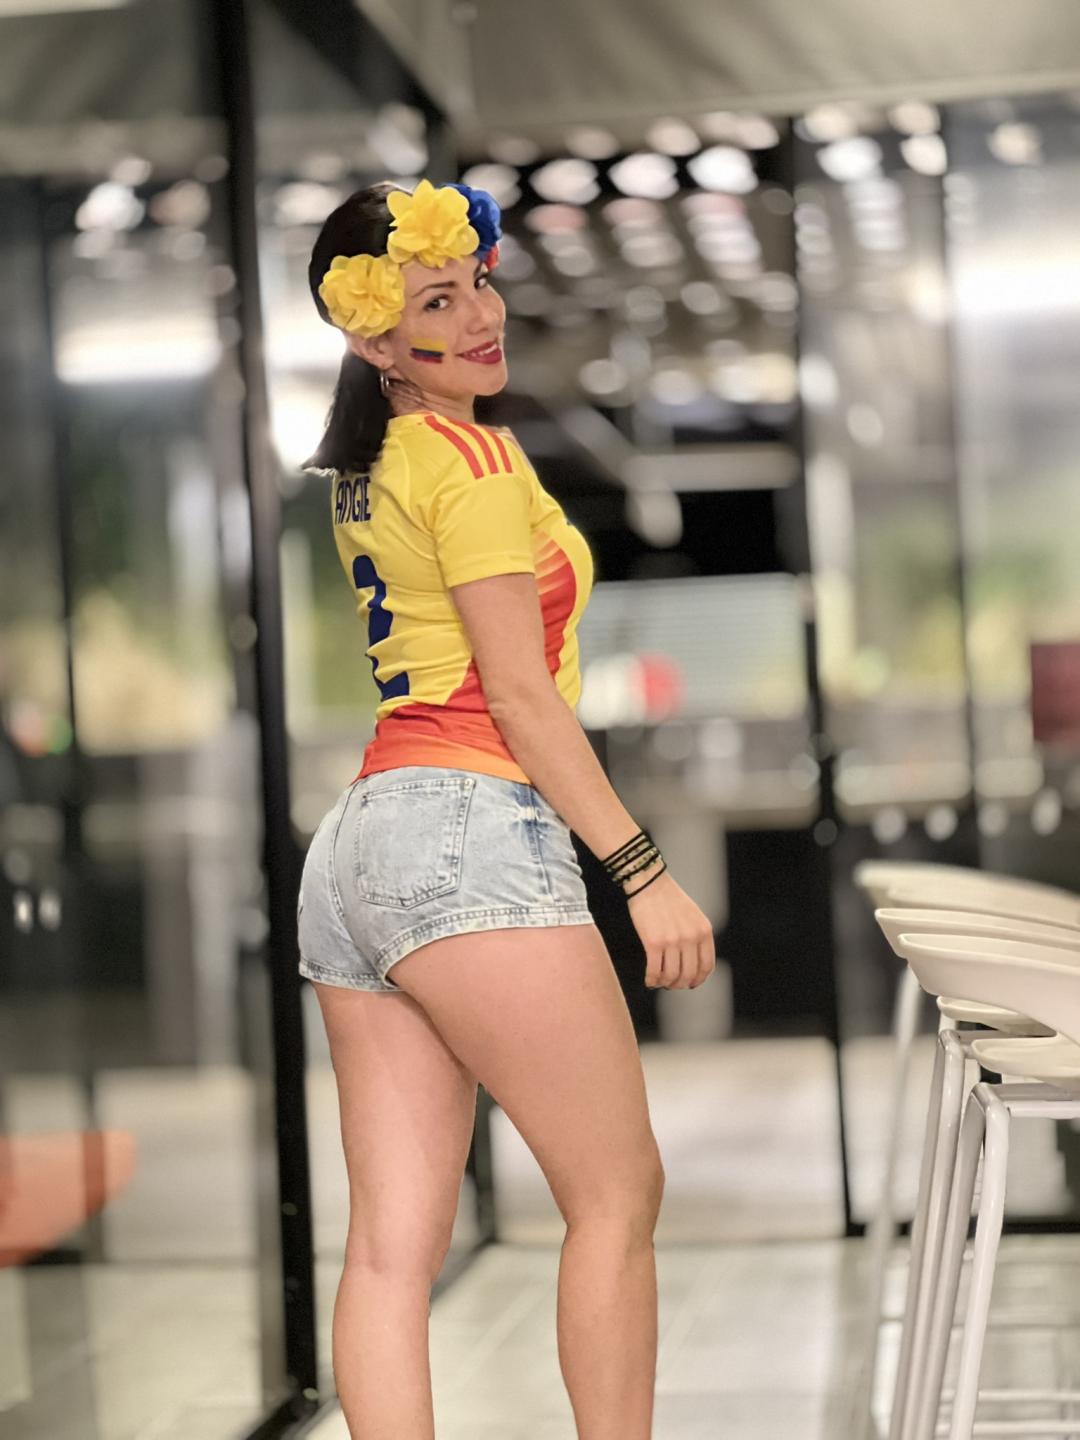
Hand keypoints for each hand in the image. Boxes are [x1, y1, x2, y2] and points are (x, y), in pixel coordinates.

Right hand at [625, 867, 715, 989]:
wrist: (649, 882)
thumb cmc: (668, 898)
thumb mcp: (693, 915)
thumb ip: (697, 935)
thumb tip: (693, 963)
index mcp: (704, 931)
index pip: (706, 966)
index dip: (698, 980)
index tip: (690, 983)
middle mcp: (690, 937)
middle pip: (689, 974)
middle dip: (679, 984)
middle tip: (671, 984)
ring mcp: (672, 941)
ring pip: (671, 976)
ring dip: (664, 983)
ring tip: (658, 982)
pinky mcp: (653, 942)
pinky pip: (654, 970)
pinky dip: (651, 979)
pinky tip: (649, 980)